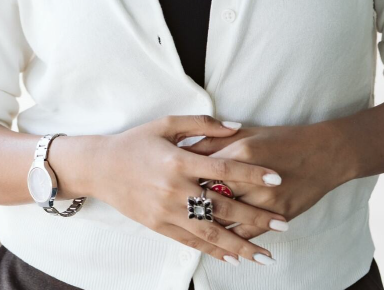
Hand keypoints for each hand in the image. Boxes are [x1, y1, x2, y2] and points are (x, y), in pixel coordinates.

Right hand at [89, 115, 289, 265]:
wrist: (99, 167)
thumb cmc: (134, 142)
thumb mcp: (164, 124)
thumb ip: (201, 124)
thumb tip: (236, 127)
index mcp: (178, 161)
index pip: (223, 168)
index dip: (252, 173)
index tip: (278, 178)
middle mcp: (174, 189)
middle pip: (223, 206)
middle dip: (256, 217)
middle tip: (284, 224)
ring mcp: (166, 211)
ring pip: (210, 232)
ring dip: (241, 245)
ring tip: (266, 256)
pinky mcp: (159, 226)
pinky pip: (192, 242)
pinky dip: (215, 252)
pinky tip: (235, 259)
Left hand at [182, 122, 350, 240]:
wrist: (325, 152)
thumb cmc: (282, 139)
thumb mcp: (246, 132)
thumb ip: (213, 139)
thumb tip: (184, 147)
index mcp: (239, 151)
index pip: (201, 167)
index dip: (182, 177)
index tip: (165, 182)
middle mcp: (250, 177)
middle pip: (210, 195)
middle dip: (189, 204)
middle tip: (170, 208)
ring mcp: (266, 199)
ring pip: (227, 218)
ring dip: (207, 225)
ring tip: (188, 227)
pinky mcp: (280, 213)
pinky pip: (249, 232)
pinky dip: (234, 239)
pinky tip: (221, 244)